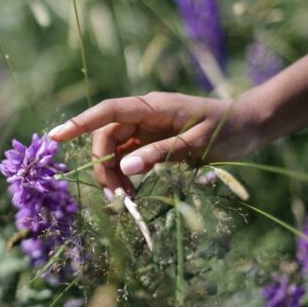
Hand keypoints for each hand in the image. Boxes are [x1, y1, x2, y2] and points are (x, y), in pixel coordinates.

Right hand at [49, 92, 264, 193]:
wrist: (252, 124)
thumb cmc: (230, 129)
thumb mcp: (199, 144)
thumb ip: (162, 154)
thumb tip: (125, 168)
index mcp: (152, 107)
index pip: (108, 112)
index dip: (79, 123)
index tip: (55, 137)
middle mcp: (144, 115)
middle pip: (107, 137)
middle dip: (104, 165)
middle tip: (117, 197)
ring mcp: (147, 129)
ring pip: (115, 150)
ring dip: (114, 174)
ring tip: (127, 200)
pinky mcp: (153, 142)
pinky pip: (129, 158)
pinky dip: (126, 176)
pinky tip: (134, 193)